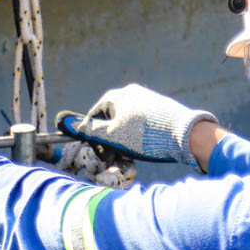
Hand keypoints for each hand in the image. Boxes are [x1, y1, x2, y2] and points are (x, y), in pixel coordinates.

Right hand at [56, 84, 216, 169]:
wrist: (184, 134)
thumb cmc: (143, 135)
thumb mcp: (112, 135)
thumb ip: (88, 130)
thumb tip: (64, 121)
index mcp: (116, 96)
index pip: (94, 116)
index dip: (93, 136)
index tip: (99, 152)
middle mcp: (131, 93)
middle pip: (111, 119)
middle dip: (110, 139)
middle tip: (115, 157)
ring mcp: (147, 99)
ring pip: (127, 123)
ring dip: (124, 140)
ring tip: (132, 155)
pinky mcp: (161, 108)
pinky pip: (142, 124)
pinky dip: (139, 136)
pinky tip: (146, 148)